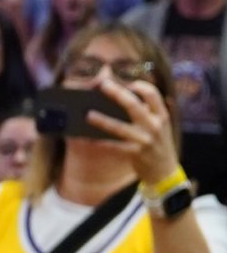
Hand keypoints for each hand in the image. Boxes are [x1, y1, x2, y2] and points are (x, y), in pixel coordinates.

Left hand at [84, 73, 180, 188]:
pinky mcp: (135, 153)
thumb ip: (149, 112)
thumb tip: (124, 97)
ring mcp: (144, 140)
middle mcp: (154, 126)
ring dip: (102, 120)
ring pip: (120, 128)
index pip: (153, 94)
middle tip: (103, 85)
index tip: (128, 82)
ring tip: (88, 114)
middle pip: (133, 106)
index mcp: (162, 116)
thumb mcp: (161, 125)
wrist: (165, 171)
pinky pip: (114, 146)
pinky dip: (101, 141)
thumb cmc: (158, 143)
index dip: (140, 85)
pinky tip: (88, 137)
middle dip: (117, 93)